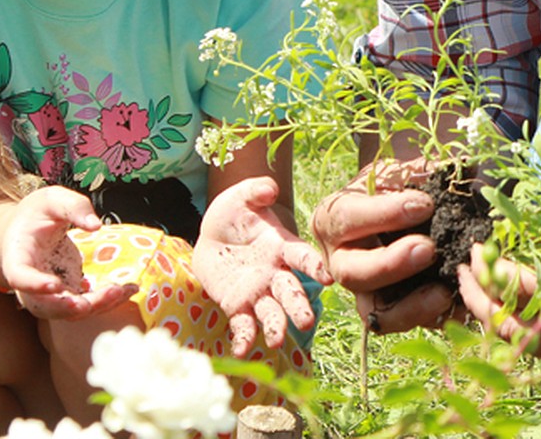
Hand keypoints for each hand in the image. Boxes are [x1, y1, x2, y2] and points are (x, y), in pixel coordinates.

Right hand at [0, 186, 137, 319]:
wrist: (30, 227)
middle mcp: (29, 284)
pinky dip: (106, 300)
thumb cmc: (38, 211)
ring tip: (123, 291)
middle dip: (72, 306)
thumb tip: (96, 225)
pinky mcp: (67, 292)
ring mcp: (48, 293)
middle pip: (46, 305)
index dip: (35, 285)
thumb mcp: (52, 199)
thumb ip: (73, 207)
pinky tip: (129, 290)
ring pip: (68, 311)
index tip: (54, 286)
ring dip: (96, 306)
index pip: (20, 277)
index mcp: (17, 257)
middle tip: (97, 299)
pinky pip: (85, 304)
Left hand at [193, 176, 331, 355]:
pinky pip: (243, 325)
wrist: (212, 234)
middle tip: (306, 322)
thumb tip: (269, 190)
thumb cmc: (235, 211)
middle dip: (299, 307)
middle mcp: (275, 273)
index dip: (315, 266)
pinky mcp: (237, 306)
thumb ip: (257, 190)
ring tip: (276, 341)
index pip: (302, 257)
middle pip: (291, 292)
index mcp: (282, 246)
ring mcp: (258, 292)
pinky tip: (241, 350)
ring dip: (276, 328)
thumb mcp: (243, 195)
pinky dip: (244, 339)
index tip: (327, 279)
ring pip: (272, 313)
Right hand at [310, 159, 454, 332]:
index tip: (425, 204)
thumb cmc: (391, 186)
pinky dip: (433, 319)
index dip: (386, 214)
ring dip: (410, 307)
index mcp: (333, 220)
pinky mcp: (387, 312)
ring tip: (444, 291)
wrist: (392, 207)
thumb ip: (420, 170)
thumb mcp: (396, 171)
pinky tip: (459, 305)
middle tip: (428, 249)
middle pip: (354, 273)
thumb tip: (463, 167)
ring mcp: (362, 291)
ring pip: (374, 314)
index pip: (349, 219)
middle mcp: (339, 261)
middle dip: (391, 264)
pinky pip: (407, 326)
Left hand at [457, 204, 540, 365]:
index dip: (494, 270)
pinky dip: (534, 327)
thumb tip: (508, 238)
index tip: (478, 247)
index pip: (526, 293)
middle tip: (466, 273)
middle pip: (524, 335)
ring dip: (505, 320)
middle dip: (486, 305)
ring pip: (540, 349)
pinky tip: (520, 300)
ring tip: (482, 288)